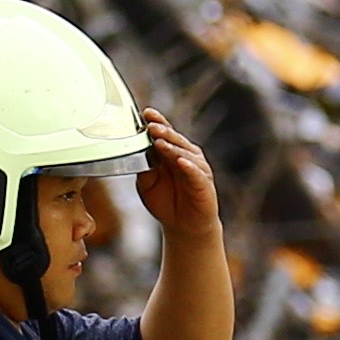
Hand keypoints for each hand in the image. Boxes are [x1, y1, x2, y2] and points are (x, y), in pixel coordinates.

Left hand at [135, 106, 221, 242]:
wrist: (184, 227)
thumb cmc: (166, 202)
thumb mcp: (147, 184)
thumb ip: (144, 167)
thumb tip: (134, 150)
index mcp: (172, 153)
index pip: (165, 133)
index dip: (157, 121)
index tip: (145, 113)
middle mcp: (186, 156)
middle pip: (175, 139)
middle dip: (162, 131)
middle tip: (151, 125)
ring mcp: (197, 168)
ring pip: (184, 153)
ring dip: (172, 147)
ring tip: (160, 141)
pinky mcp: (204, 183)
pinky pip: (196, 173)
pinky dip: (188, 166)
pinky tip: (180, 161)